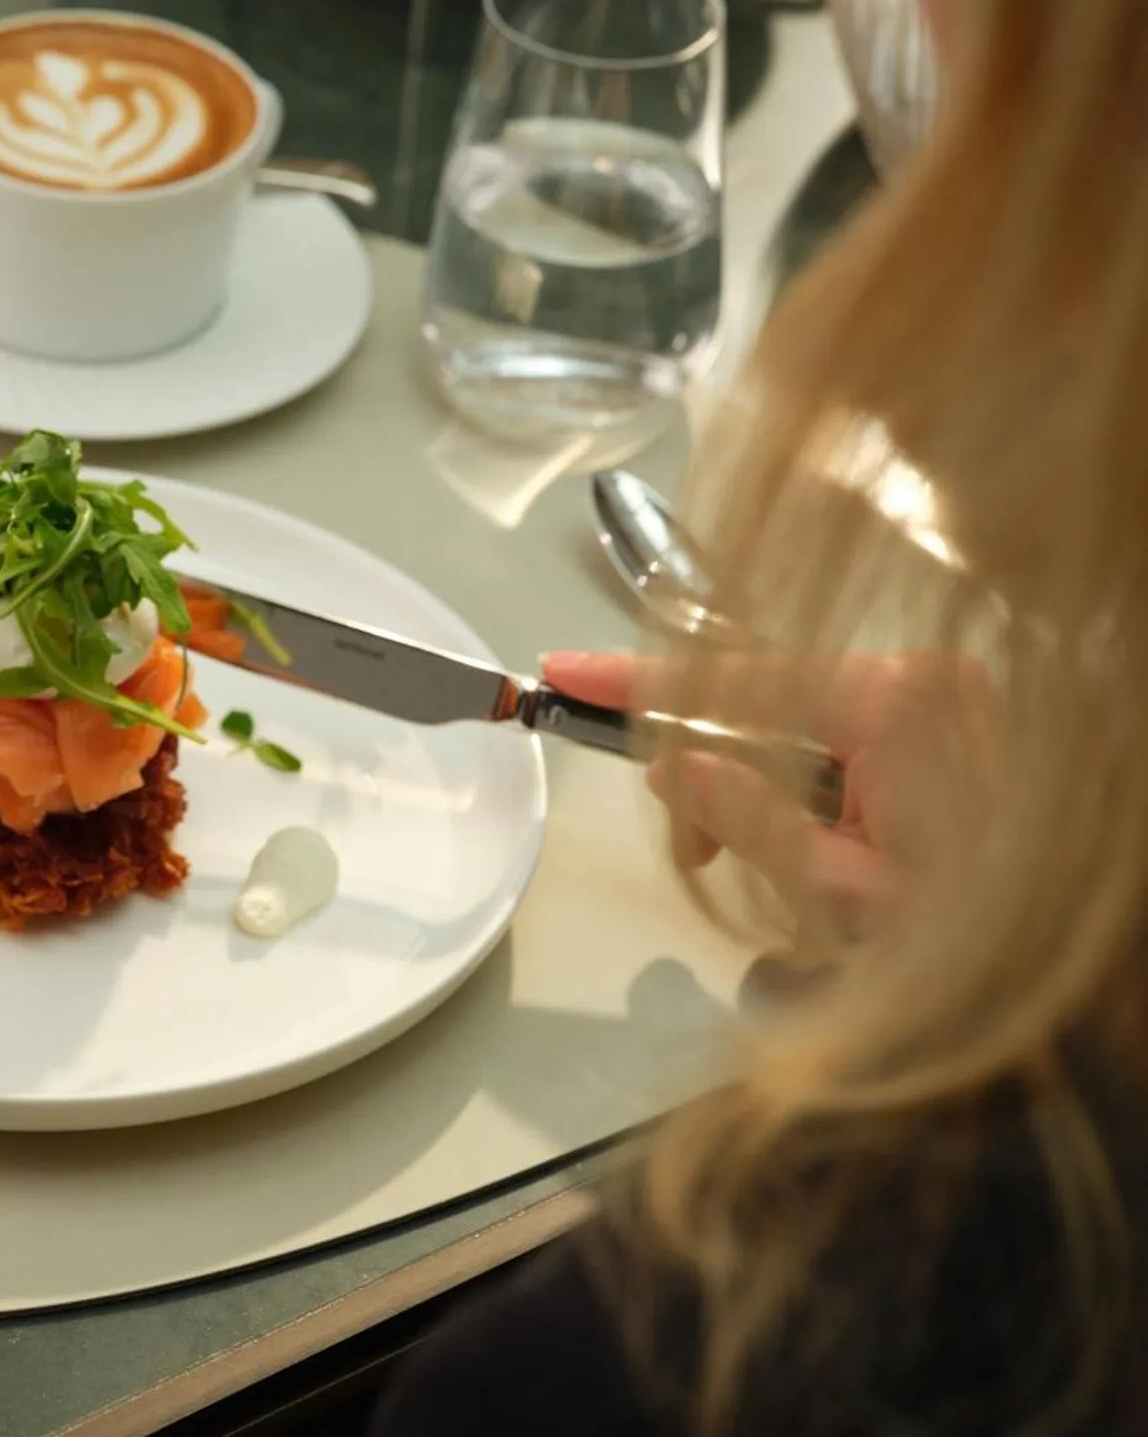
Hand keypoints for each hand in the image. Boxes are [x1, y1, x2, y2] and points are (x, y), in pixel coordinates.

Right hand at [539, 651, 976, 925]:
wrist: (1085, 976)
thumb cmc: (978, 937)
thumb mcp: (840, 894)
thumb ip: (748, 818)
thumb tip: (675, 767)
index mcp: (894, 704)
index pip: (733, 680)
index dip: (639, 683)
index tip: (564, 672)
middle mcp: (924, 678)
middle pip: (765, 701)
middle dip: (711, 767)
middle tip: (695, 853)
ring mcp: (945, 695)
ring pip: (803, 722)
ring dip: (763, 786)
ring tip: (762, 865)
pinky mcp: (956, 720)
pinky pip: (846, 733)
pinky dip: (810, 783)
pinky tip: (813, 843)